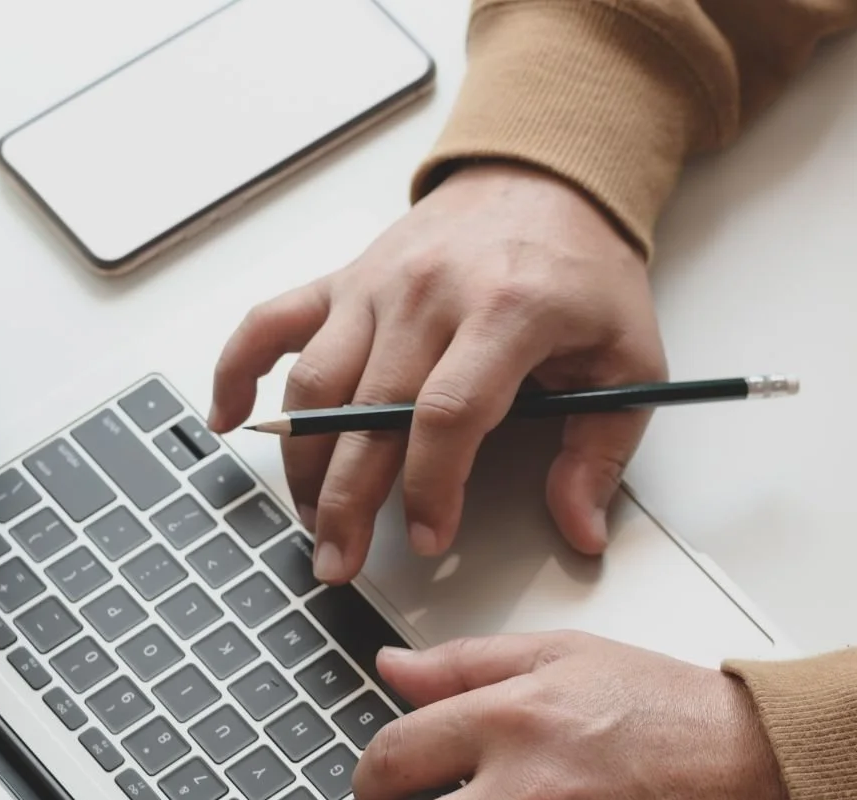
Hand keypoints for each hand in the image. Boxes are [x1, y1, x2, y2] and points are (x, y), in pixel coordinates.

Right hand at [208, 163, 667, 578]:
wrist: (546, 180)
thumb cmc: (584, 274)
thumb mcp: (628, 360)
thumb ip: (601, 451)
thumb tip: (580, 529)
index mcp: (506, 311)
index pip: (448, 414)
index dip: (430, 487)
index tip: (430, 538)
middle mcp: (429, 294)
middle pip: (369, 411)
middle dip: (349, 501)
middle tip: (342, 563)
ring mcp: (377, 285)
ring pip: (316, 382)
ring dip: (302, 461)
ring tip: (314, 521)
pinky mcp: (344, 279)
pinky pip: (271, 322)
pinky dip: (236, 369)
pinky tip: (227, 419)